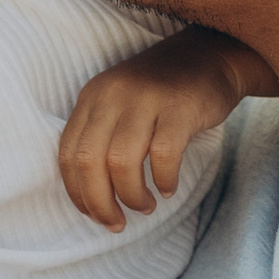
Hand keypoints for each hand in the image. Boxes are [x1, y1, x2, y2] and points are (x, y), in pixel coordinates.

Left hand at [59, 29, 266, 232]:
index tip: (93, 214)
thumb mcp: (120, 104)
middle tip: (116, 222)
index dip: (77, 192)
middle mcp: (112, 95)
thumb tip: (92, 197)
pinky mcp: (180, 107)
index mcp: (92, 97)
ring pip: (121, 162)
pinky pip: (162, 155)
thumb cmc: (163, 92)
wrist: (210, 55)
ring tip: (145, 205)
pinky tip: (167, 187)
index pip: (68, 153)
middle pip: (89, 161)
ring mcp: (146, 98)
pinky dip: (163, 179)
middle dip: (99, 202)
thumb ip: (102, 137)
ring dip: (131, 195)